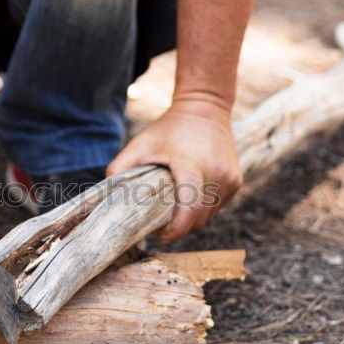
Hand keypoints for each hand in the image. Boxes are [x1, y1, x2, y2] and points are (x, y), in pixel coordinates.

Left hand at [107, 100, 242, 242]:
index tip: (158, 235)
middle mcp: (216, 174)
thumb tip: (106, 204)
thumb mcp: (138, 146)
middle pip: (197, 219)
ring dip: (191, 220)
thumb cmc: (167, 129)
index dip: (174, 231)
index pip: (188, 211)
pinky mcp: (236, 181)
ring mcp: (230, 179)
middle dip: (179, 229)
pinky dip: (203, 210)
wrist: (204, 108)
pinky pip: (217, 206)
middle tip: (159, 227)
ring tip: (172, 213)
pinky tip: (188, 200)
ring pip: (208, 216)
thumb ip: (118, 171)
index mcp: (192, 167)